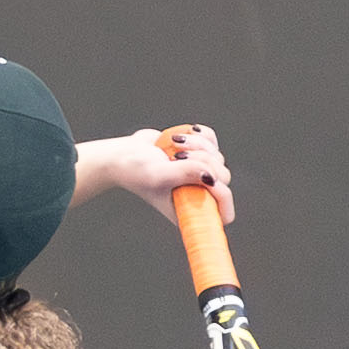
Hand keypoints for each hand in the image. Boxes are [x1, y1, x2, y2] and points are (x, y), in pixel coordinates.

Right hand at [106, 123, 234, 224]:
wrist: (124, 154)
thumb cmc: (135, 171)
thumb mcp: (158, 175)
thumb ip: (185, 174)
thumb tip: (211, 173)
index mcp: (191, 209)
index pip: (224, 213)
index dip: (222, 196)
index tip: (206, 181)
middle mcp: (199, 192)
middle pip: (223, 177)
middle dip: (204, 161)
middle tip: (178, 157)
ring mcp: (200, 172)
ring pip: (218, 156)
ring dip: (197, 145)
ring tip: (174, 145)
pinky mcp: (198, 152)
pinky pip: (212, 140)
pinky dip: (200, 135)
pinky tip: (180, 136)